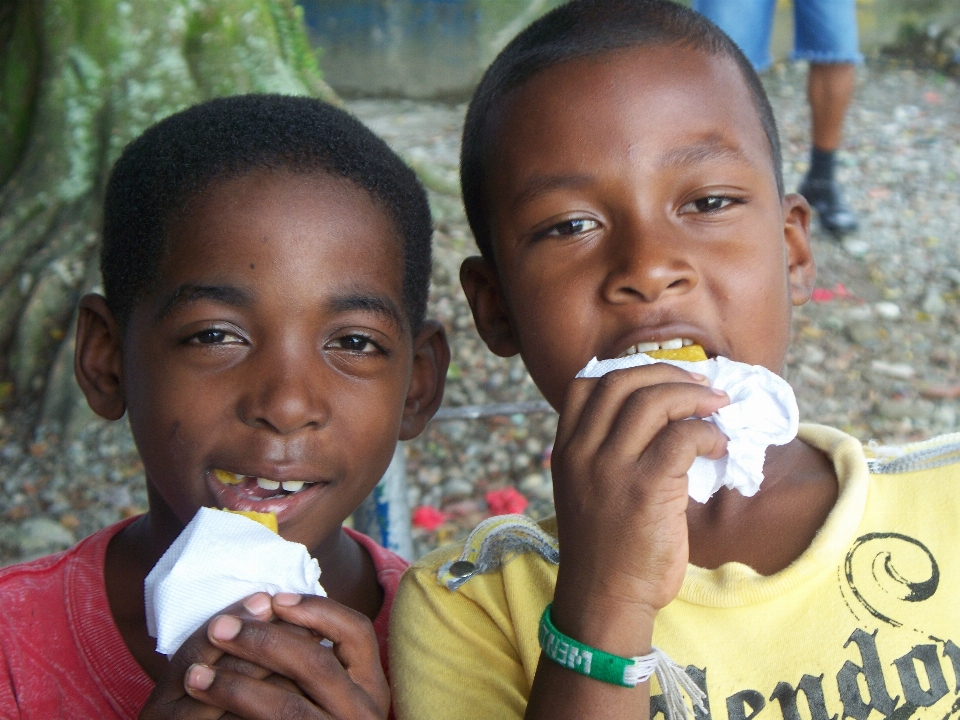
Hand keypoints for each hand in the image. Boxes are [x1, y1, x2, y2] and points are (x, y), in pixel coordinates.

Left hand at [140, 593, 387, 718]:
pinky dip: (236, 711)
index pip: (356, 631)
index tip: (275, 599)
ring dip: (234, 684)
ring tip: (195, 674)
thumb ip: (307, 657)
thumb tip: (266, 604)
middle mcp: (364, 713)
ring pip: (286, 705)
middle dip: (262, 640)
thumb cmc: (308, 716)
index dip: (316, 609)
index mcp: (371, 686)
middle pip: (316, 662)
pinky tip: (204, 704)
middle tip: (219, 627)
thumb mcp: (324, 691)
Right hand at [549, 363, 728, 644]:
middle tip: (700, 385)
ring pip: (654, 401)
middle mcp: (582, 452)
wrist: (605, 599)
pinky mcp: (646, 489)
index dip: (627, 370)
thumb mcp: (586, 489)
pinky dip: (708, 433)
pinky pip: (683, 437)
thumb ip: (604, 452)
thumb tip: (657, 415)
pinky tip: (719, 447)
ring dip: (694, 396)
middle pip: (623, 381)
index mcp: (566, 449)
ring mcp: (611, 469)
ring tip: (717, 408)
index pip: (585, 384)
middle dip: (668, 373)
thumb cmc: (605, 547)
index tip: (659, 379)